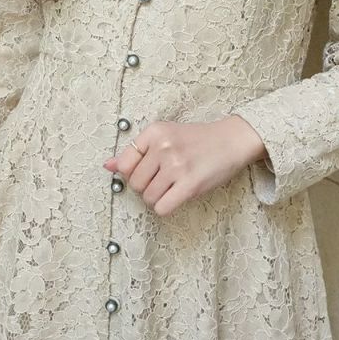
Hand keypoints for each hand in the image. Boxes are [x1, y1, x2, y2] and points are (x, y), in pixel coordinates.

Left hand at [101, 115, 266, 217]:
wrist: (230, 140)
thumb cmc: (196, 140)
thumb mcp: (164, 136)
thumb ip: (136, 151)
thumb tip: (108, 166)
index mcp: (154, 131)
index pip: (125, 163)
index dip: (133, 173)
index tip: (146, 171)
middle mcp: (163, 146)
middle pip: (136, 184)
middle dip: (146, 187)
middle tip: (163, 180)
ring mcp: (176, 165)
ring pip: (148, 198)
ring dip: (158, 198)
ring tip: (172, 186)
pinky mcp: (190, 184)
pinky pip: (162, 208)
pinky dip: (167, 207)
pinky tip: (177, 196)